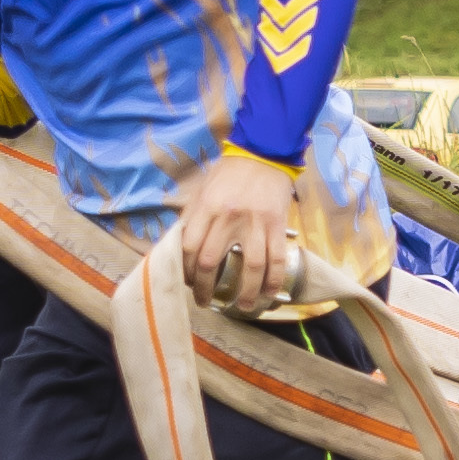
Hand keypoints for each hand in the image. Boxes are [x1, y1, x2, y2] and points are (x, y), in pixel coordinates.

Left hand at [173, 146, 308, 311]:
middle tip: (205, 301)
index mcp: (206, 208)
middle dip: (205, 288)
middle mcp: (228, 218)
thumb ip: (192, 217)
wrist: (264, 153)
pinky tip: (268, 293)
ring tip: (242, 306)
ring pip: (250, 268)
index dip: (186, 271)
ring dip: (245, 293)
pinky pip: (276, 259)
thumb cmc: (229, 172)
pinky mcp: (277, 225)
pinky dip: (273, 280)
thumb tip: (181, 246)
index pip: (189, 249)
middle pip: (212, 263)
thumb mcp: (202, 190)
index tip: (188, 281)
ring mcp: (255, 223)